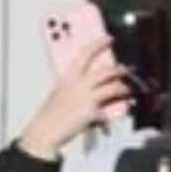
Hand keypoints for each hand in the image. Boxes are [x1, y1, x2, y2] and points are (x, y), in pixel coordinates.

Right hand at [18, 40, 131, 161]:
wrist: (45, 132)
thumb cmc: (48, 116)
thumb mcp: (59, 94)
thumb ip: (73, 88)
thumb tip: (85, 89)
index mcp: (69, 76)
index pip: (86, 53)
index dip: (99, 44)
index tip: (108, 39)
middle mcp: (80, 84)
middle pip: (106, 71)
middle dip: (118, 70)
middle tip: (124, 70)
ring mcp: (87, 97)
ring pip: (113, 87)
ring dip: (122, 89)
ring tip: (125, 91)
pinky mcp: (92, 112)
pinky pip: (106, 113)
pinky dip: (107, 117)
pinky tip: (106, 120)